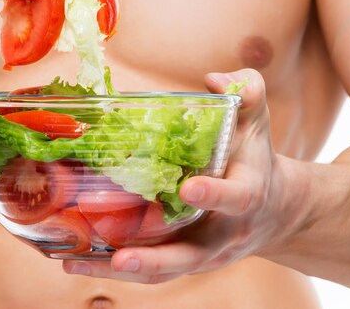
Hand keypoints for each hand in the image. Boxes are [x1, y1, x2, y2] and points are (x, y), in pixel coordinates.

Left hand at [63, 68, 301, 282]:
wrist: (272, 210)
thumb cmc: (254, 160)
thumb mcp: (256, 123)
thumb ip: (246, 93)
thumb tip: (213, 79)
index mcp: (247, 194)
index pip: (236, 197)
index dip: (215, 194)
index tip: (189, 188)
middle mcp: (223, 233)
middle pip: (192, 255)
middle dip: (157, 259)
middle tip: (122, 259)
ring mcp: (201, 252)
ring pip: (165, 270)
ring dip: (124, 271)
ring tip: (77, 265)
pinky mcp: (182, 259)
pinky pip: (151, 271)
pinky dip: (113, 269)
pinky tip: (77, 263)